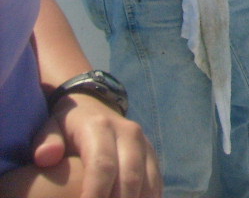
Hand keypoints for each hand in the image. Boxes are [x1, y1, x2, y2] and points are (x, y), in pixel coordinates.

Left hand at [37, 94, 161, 197]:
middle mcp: (129, 133)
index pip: (102, 165)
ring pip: (147, 183)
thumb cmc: (66, 126)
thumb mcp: (51, 128)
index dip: (95, 194)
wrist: (92, 106)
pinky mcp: (152, 156)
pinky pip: (156, 183)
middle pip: (129, 177)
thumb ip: (46, 141)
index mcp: (101, 127)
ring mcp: (145, 144)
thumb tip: (46, 157)